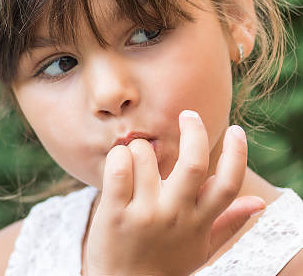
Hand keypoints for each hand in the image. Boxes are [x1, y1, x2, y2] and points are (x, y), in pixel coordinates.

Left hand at [85, 110, 265, 275]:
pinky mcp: (114, 213)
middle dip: (194, 131)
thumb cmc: (164, 263)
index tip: (237, 131)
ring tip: (137, 158)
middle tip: (188, 115)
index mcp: (198, 222)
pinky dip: (118, 155)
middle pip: (193, 163)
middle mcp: (175, 216)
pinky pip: (118, 168)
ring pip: (146, 156)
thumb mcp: (200, 247)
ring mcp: (144, 214)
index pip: (228, 184)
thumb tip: (260, 203)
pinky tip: (119, 160)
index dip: (238, 154)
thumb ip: (227, 222)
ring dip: (141, 147)